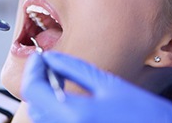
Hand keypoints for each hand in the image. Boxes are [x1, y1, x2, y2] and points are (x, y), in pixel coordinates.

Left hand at [22, 51, 171, 122]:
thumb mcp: (106, 83)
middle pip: (33, 102)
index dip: (32, 68)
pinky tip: (63, 92)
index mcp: (74, 114)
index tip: (39, 56)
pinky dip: (50, 104)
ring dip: (42, 91)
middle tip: (48, 62)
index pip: (33, 89)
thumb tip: (51, 57)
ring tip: (56, 75)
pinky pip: (50, 121)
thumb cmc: (139, 110)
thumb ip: (74, 68)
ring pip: (39, 113)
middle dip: (36, 78)